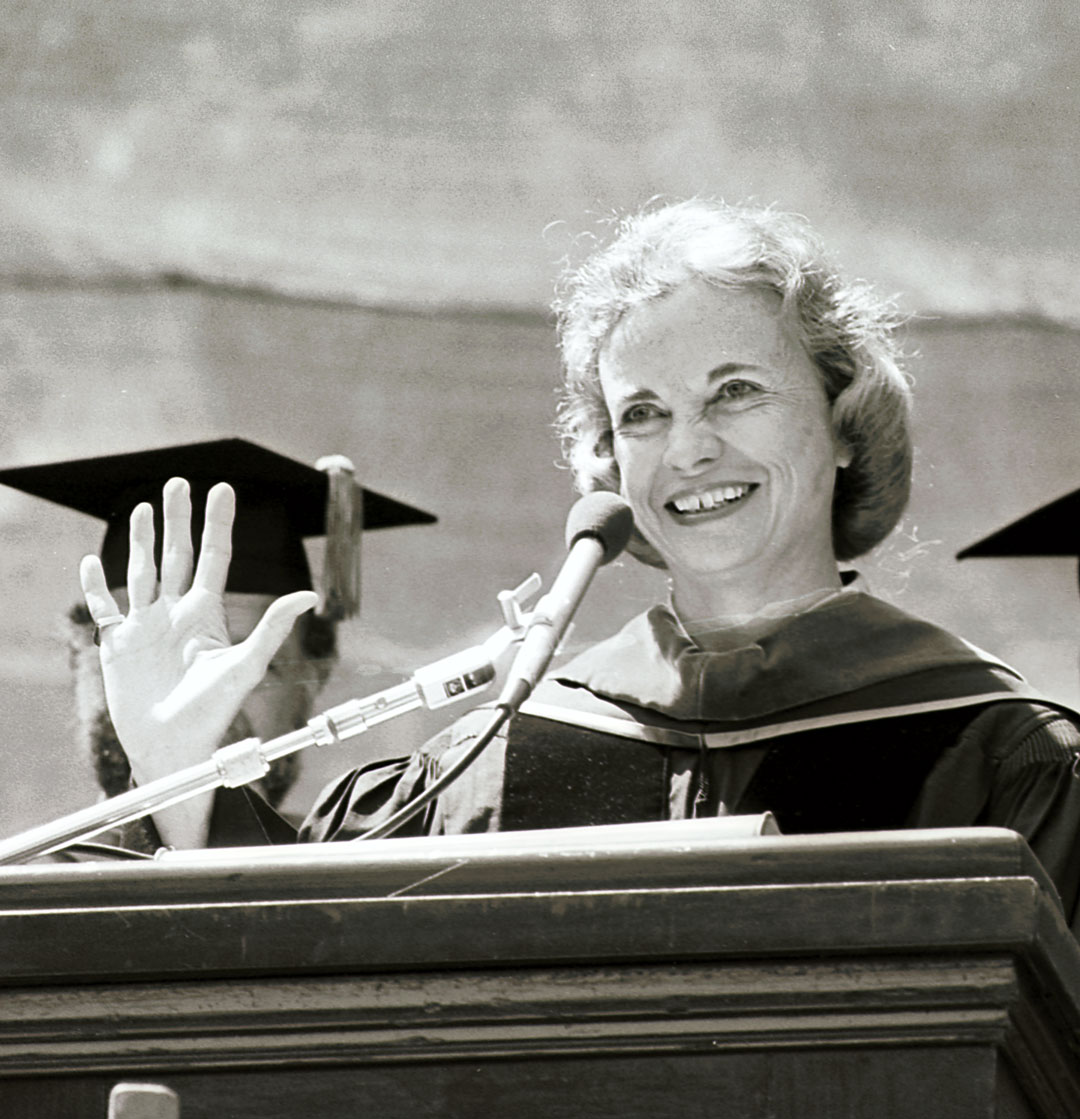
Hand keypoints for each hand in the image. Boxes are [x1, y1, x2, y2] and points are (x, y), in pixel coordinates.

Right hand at [79, 478, 316, 844]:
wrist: (173, 748)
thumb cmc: (212, 713)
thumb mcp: (245, 665)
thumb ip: (272, 628)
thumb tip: (310, 597)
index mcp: (206, 614)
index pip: (213, 557)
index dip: (217, 524)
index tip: (223, 490)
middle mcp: (175, 614)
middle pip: (176, 555)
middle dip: (177, 520)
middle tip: (177, 482)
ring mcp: (145, 627)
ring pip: (141, 572)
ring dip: (140, 541)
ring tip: (142, 507)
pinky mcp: (117, 645)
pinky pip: (103, 608)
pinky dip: (95, 585)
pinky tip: (91, 562)